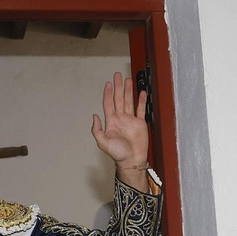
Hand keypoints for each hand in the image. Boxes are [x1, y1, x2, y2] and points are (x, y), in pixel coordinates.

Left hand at [90, 71, 150, 186]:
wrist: (131, 160)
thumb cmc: (118, 154)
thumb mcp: (102, 143)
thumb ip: (97, 130)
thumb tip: (94, 116)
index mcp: (111, 121)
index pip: (108, 103)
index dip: (108, 93)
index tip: (108, 83)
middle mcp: (120, 118)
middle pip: (119, 99)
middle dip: (118, 87)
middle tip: (118, 75)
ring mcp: (130, 120)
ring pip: (129, 101)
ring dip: (128, 91)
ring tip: (128, 80)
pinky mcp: (140, 123)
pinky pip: (141, 109)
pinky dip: (142, 101)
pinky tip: (142, 93)